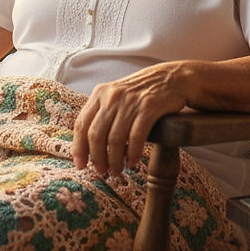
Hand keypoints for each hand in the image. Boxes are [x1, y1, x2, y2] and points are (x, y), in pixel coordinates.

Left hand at [72, 62, 189, 175]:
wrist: (170, 78)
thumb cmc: (140, 94)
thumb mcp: (115, 97)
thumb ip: (101, 115)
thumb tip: (86, 147)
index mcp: (99, 93)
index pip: (81, 124)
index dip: (78, 148)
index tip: (80, 165)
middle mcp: (112, 96)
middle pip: (96, 135)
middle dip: (97, 159)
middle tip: (103, 172)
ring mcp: (130, 101)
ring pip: (115, 139)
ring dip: (115, 161)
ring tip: (117, 171)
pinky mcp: (148, 107)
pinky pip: (136, 136)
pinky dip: (132, 153)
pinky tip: (133, 162)